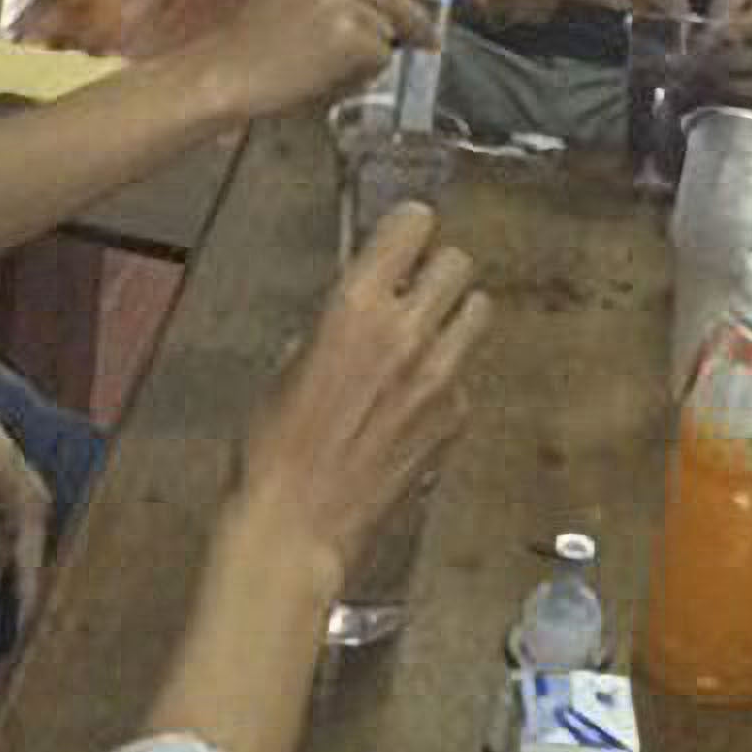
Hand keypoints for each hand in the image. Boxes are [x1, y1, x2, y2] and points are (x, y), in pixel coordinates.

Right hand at [214, 0, 438, 117]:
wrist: (226, 74)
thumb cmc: (260, 38)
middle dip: (418, 17)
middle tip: (428, 38)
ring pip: (390, 23)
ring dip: (381, 47)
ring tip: (341, 60)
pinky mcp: (345, 33)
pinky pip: (381, 52)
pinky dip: (368, 69)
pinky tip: (333, 72)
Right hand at [239, 204, 493, 578]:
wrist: (298, 526)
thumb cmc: (272, 448)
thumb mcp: (287, 365)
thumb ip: (335, 324)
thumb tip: (362, 308)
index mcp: (356, 307)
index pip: (412, 225)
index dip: (407, 228)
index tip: (401, 237)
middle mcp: (409, 332)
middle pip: (459, 262)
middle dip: (437, 270)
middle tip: (415, 291)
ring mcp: (442, 376)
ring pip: (478, 311)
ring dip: (454, 315)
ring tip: (424, 340)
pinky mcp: (457, 417)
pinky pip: (466, 373)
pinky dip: (447, 378)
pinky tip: (411, 405)